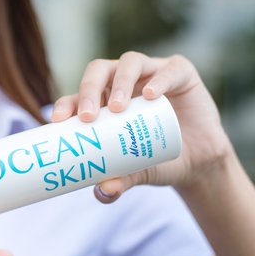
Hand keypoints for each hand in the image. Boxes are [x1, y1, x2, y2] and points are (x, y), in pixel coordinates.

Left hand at [50, 51, 232, 201]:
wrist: (198, 163)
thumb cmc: (156, 161)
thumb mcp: (135, 172)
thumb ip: (120, 182)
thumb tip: (103, 192)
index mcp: (103, 101)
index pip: (77, 96)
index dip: (65, 103)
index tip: (57, 121)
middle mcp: (123, 81)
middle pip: (98, 71)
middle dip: (88, 89)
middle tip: (87, 116)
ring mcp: (151, 73)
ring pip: (129, 63)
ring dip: (119, 82)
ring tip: (118, 108)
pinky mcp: (181, 73)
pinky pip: (169, 69)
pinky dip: (160, 79)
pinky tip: (152, 94)